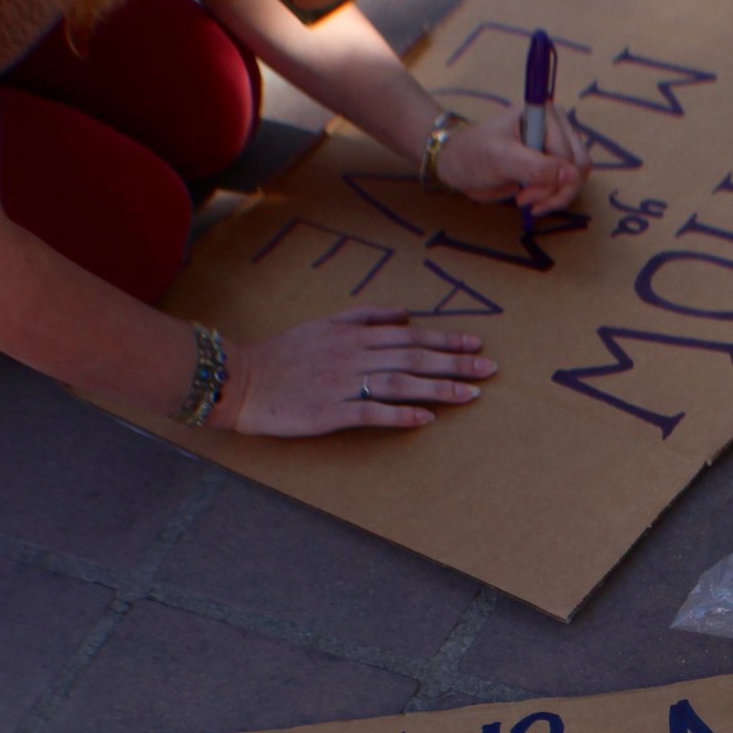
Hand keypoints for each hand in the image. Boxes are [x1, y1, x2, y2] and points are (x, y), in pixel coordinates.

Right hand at [216, 306, 496, 437]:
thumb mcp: (325, 323)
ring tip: (470, 394)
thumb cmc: (285, 353)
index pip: (410, 335)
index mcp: (353, 333)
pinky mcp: (330, 410)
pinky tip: (426, 419)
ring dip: (437, 388)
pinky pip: (371, 412)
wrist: (242, 378)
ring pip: (399, 382)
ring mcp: (342, 383)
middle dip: (454, 362)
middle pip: (413, 356)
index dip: (445, 338)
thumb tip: (404, 313)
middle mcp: (353, 355)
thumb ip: (365, 317)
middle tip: (489, 368)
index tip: (477, 343)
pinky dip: (400, 415)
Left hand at [432, 103, 590, 215]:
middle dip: (555, 190)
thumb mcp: (501, 159)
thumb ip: (536, 167)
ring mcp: (556, 145)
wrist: (458, 165)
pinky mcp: (552, 163)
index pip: (567, 154)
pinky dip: (555, 198)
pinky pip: (569, 184)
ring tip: (527, 201)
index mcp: (544, 113)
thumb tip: (572, 176)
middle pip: (579, 165)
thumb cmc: (473, 154)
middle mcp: (556, 125)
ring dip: (556, 196)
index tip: (524, 193)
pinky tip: (534, 201)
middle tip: (526, 199)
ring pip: (577, 177)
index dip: (550, 180)